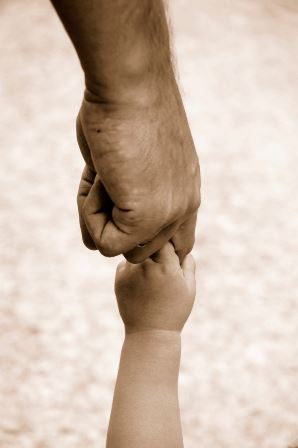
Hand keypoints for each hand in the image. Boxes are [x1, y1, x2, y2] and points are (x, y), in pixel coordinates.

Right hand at [77, 78, 200, 262]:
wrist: (130, 84)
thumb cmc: (125, 111)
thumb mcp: (128, 164)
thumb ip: (117, 204)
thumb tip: (92, 246)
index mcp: (186, 192)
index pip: (179, 243)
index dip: (146, 238)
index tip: (121, 209)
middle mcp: (185, 207)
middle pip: (143, 252)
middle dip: (115, 224)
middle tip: (106, 180)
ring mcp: (170, 215)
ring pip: (123, 251)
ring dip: (101, 218)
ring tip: (104, 174)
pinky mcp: (147, 219)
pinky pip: (105, 242)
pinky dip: (90, 213)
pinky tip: (101, 175)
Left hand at [115, 242, 195, 332]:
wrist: (149, 333)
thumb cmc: (174, 311)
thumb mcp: (189, 288)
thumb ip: (188, 263)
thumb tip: (182, 246)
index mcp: (167, 267)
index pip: (165, 238)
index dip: (168, 242)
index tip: (171, 251)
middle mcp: (147, 266)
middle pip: (149, 243)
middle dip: (155, 248)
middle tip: (160, 263)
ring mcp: (130, 272)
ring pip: (137, 252)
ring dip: (143, 258)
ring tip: (150, 278)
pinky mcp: (119, 278)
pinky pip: (126, 263)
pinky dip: (132, 268)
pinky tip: (140, 285)